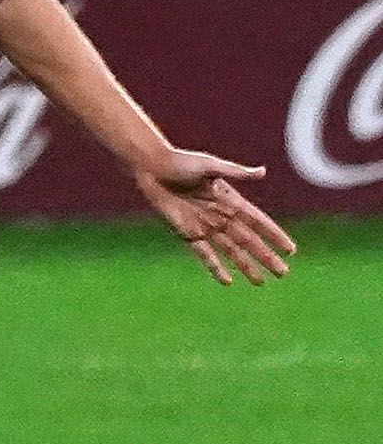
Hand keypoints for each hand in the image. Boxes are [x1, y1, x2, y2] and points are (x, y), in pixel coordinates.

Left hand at [133, 149, 295, 284]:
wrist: (153, 169)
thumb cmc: (181, 162)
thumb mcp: (210, 166)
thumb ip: (236, 172)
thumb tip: (263, 172)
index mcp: (231, 200)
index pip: (258, 222)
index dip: (274, 235)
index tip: (291, 249)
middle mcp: (221, 216)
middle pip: (249, 241)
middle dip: (266, 257)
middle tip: (283, 273)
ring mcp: (205, 226)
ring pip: (230, 251)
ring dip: (246, 266)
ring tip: (261, 282)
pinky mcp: (187, 233)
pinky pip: (204, 254)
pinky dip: (214, 267)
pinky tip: (226, 281)